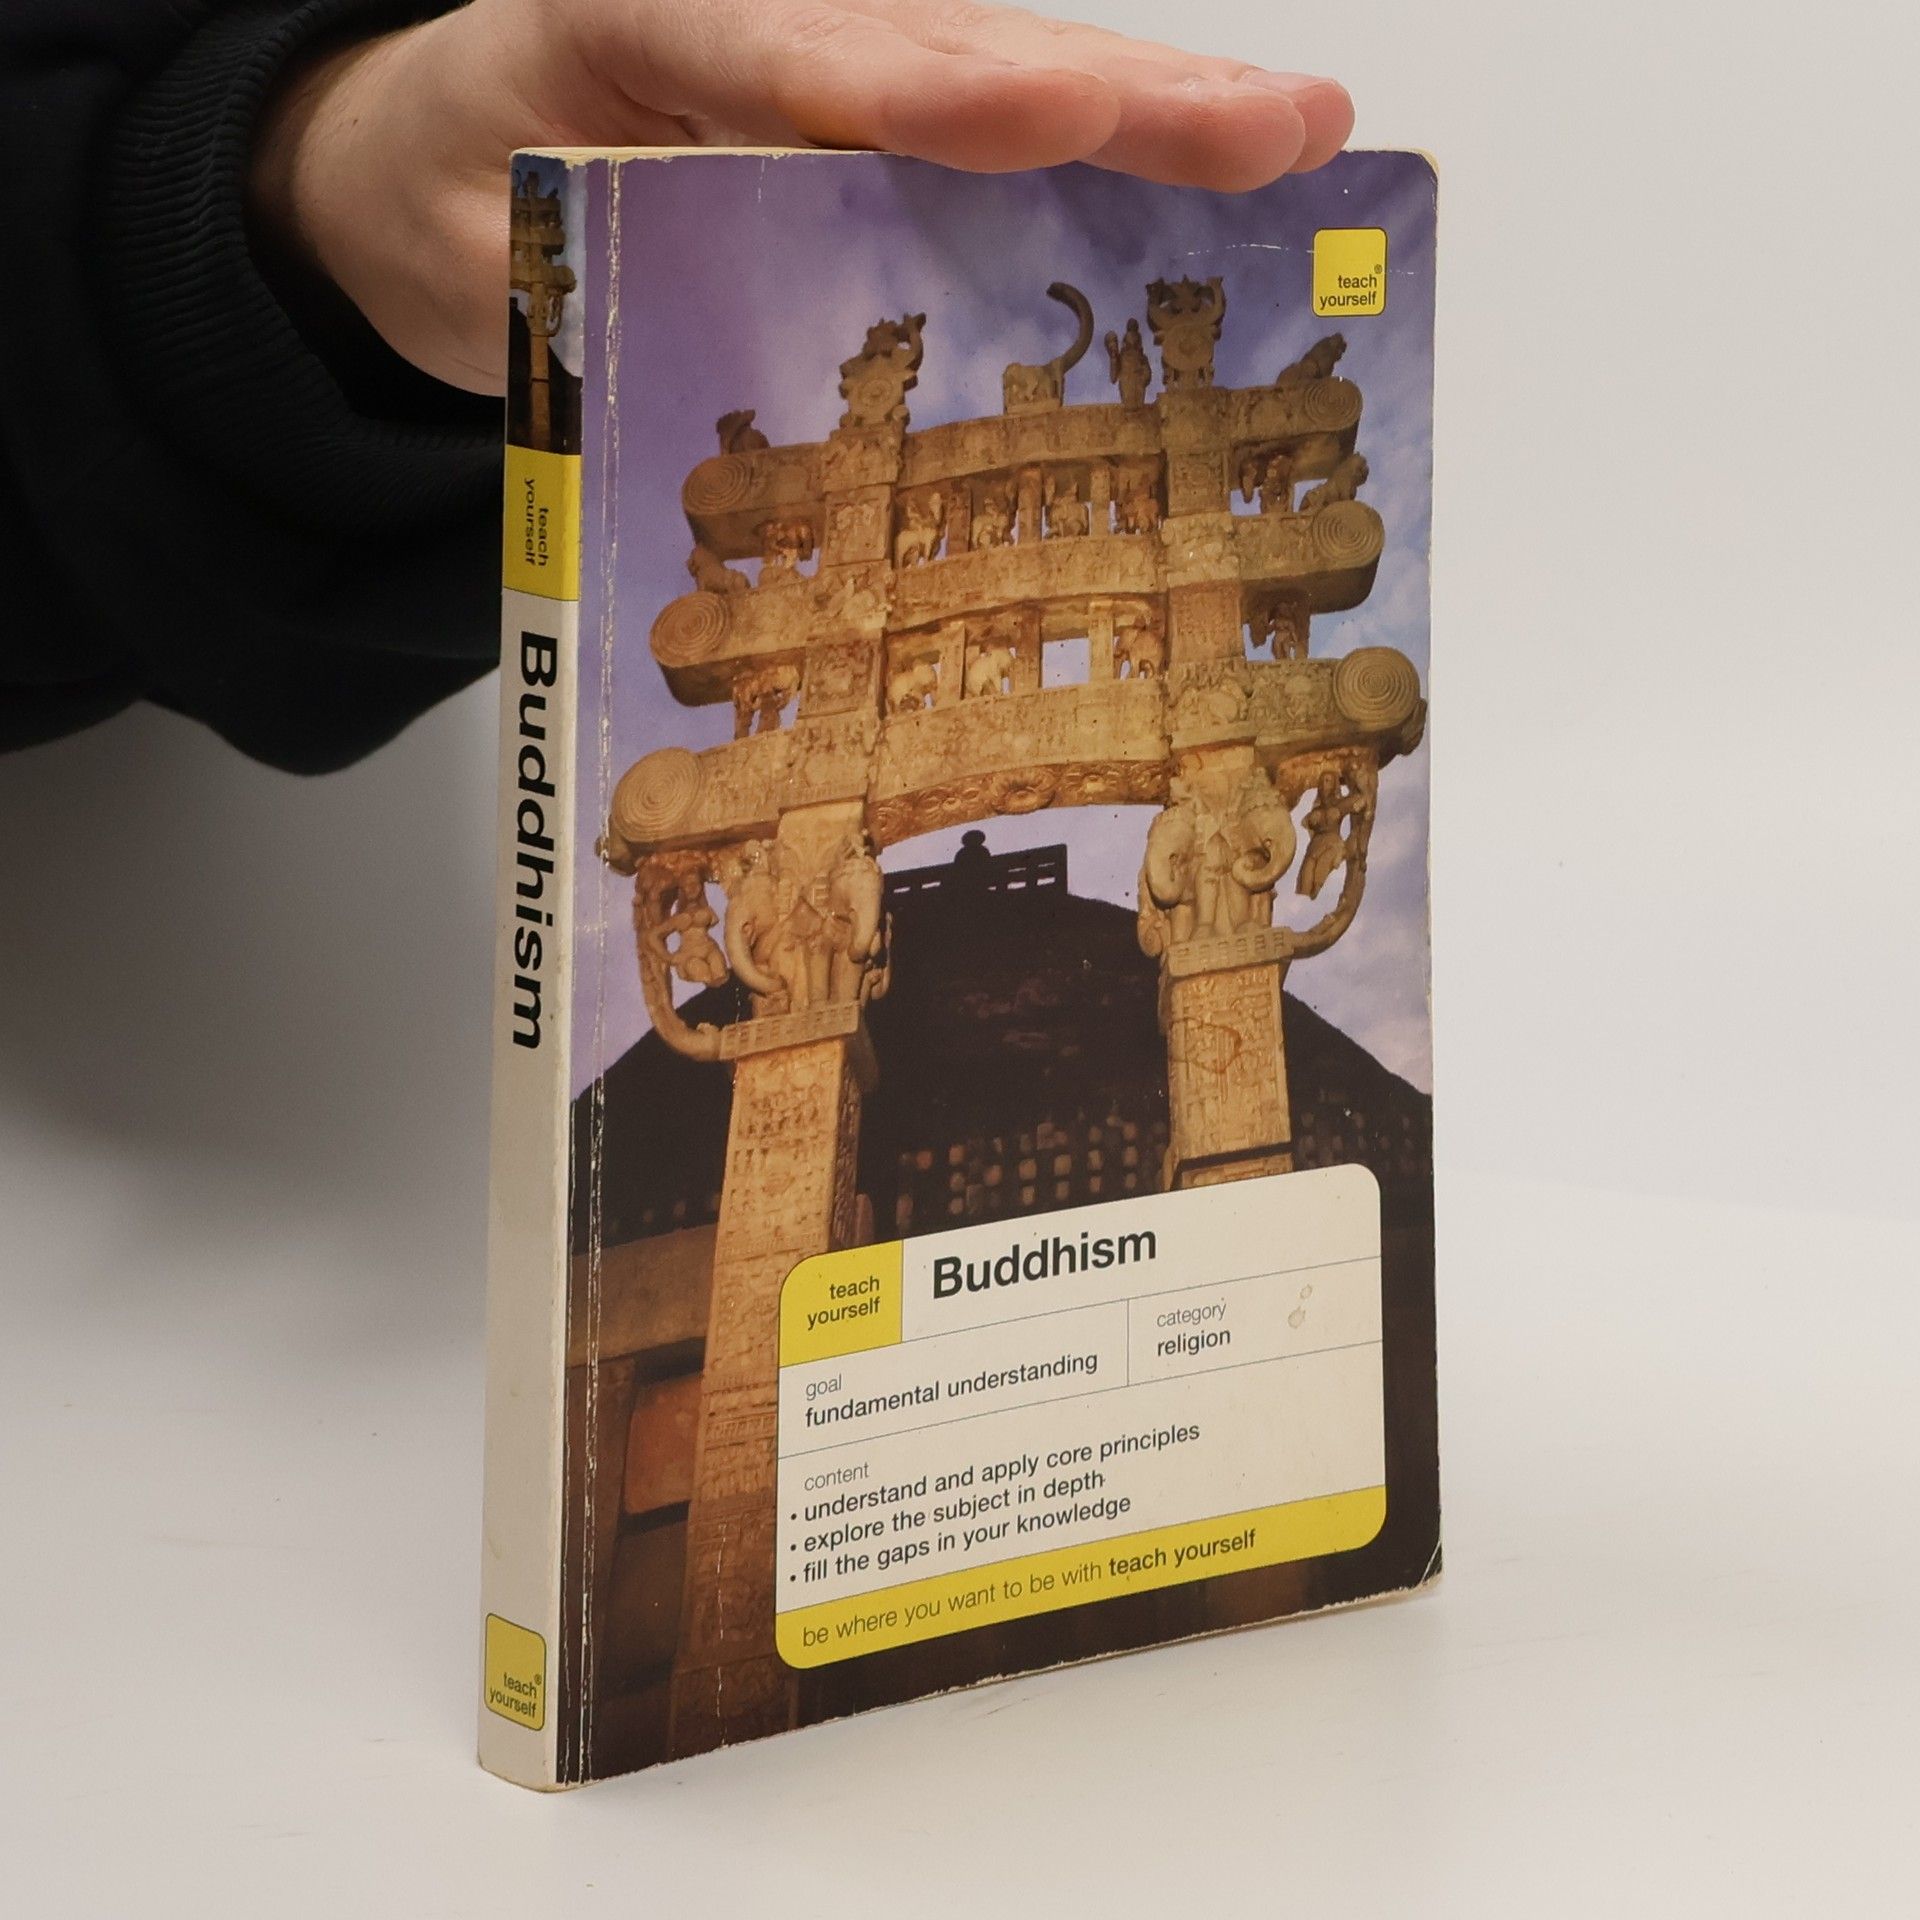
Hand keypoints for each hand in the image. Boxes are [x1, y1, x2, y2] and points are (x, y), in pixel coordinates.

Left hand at [251, 0, 1351, 393]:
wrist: (419, 165)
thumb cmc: (453, 200)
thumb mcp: (474, 259)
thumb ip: (573, 299)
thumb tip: (707, 385)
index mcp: (633, 26)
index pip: (799, 57)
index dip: (934, 93)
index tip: (1057, 112)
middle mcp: (756, 23)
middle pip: (947, 47)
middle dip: (1118, 93)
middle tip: (1276, 129)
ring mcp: (820, 65)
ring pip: (996, 73)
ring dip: (1149, 113)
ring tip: (1292, 139)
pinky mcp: (855, 122)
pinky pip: (979, 132)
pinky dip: (1093, 161)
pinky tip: (1205, 179)